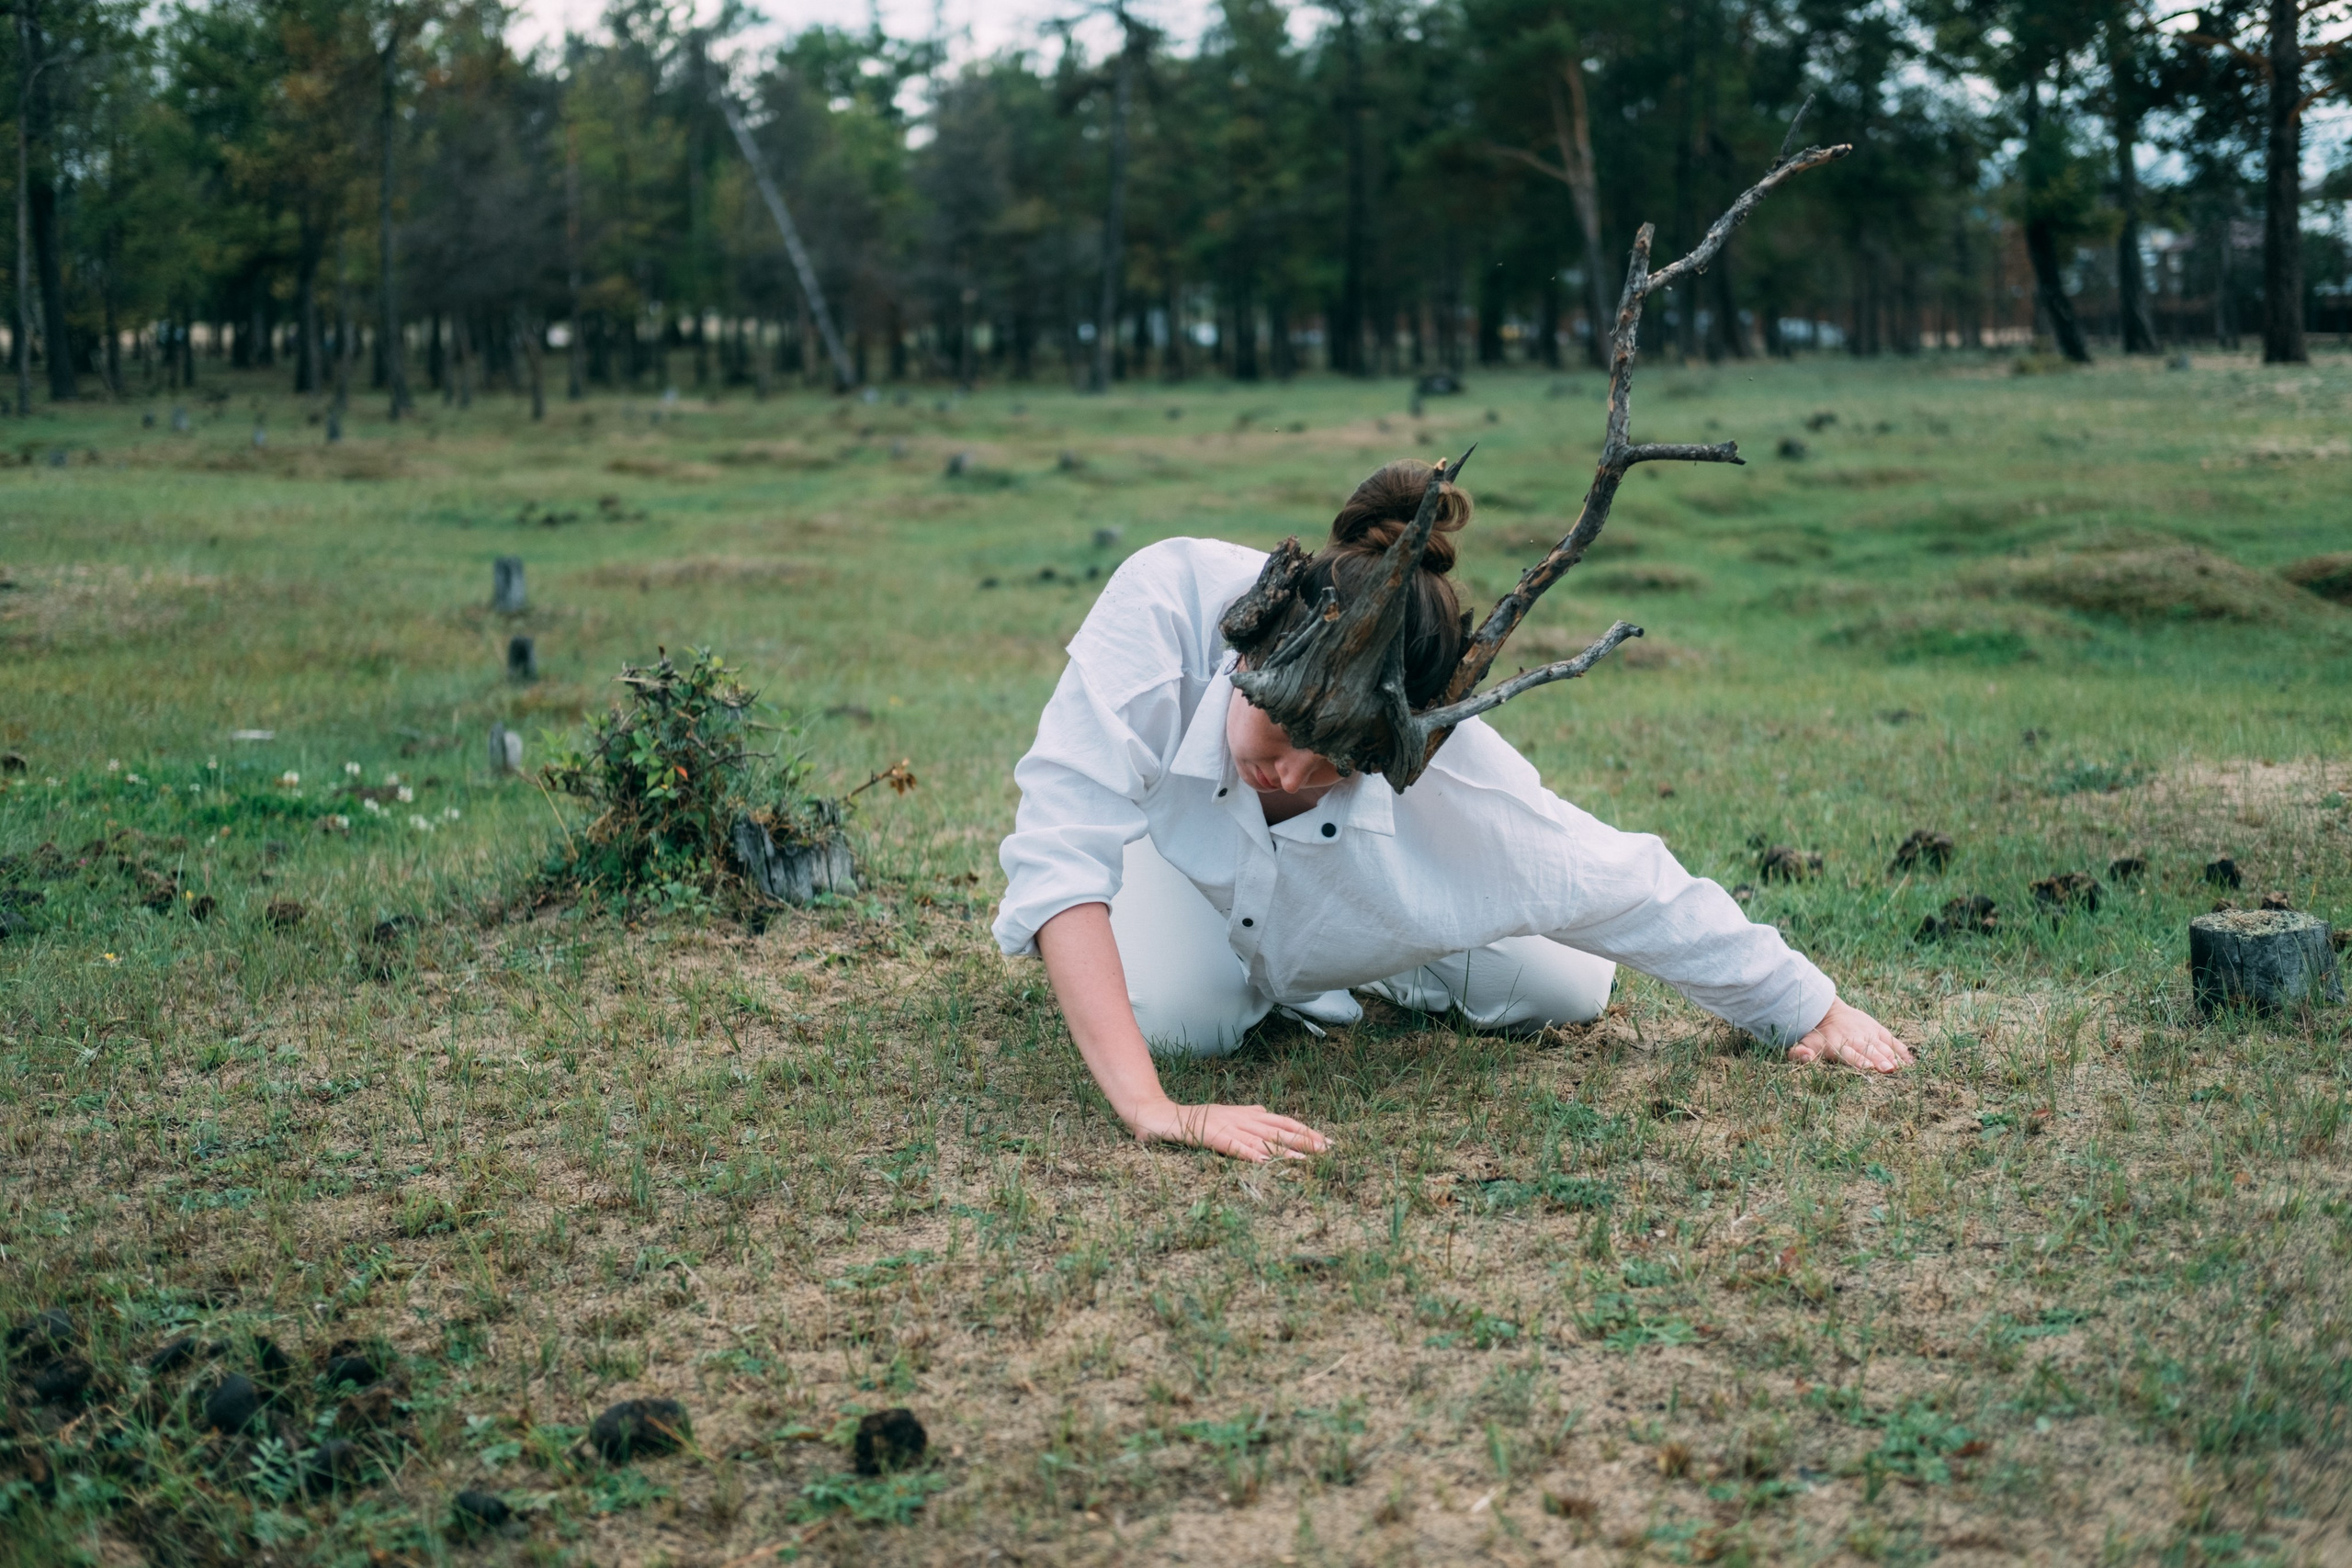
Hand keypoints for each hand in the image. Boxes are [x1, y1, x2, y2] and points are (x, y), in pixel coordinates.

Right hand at [1124, 1097, 1330, 1161]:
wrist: (1161, 1115)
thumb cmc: (1195, 1118)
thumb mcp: (1225, 1114)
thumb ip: (1246, 1113)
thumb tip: (1264, 1111)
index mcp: (1246, 1114)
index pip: (1282, 1122)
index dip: (1304, 1131)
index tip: (1327, 1142)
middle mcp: (1241, 1119)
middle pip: (1277, 1130)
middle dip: (1303, 1140)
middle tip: (1327, 1150)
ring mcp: (1226, 1127)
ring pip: (1260, 1139)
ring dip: (1283, 1150)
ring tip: (1304, 1161)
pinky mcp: (1210, 1136)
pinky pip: (1233, 1146)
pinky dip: (1249, 1153)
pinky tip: (1264, 1162)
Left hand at [1788, 998, 1912, 1073]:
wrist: (1828, 1010)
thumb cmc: (1817, 1034)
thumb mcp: (1805, 1042)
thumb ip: (1800, 1052)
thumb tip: (1802, 1056)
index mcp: (1837, 1043)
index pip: (1848, 1054)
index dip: (1857, 1060)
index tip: (1867, 1068)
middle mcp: (1855, 1038)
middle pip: (1868, 1051)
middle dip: (1878, 1060)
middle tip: (1888, 1069)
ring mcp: (1868, 1033)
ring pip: (1881, 1046)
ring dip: (1891, 1056)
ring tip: (1900, 1067)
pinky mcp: (1878, 1030)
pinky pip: (1892, 1040)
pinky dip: (1901, 1050)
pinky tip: (1910, 1062)